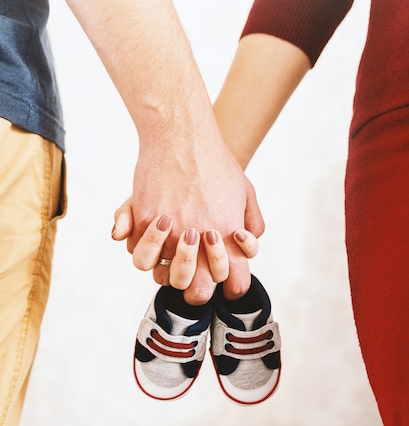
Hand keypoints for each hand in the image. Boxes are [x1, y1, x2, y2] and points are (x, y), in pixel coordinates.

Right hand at [120, 132, 262, 303]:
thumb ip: (252, 223)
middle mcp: (199, 241)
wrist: (183, 136)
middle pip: (195, 290)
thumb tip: (243, 244)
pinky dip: (145, 249)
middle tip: (195, 278)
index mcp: (229, 237)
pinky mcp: (145, 220)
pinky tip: (152, 232)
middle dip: (196, 290)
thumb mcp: (246, 193)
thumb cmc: (218, 164)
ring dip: (166, 270)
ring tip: (170, 252)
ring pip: (161, 276)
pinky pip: (138, 251)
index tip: (226, 288)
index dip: (231, 290)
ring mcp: (170, 233)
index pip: (234, 283)